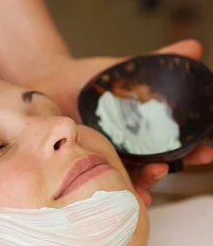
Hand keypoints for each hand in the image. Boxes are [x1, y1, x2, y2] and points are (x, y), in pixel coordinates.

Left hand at [29, 40, 212, 205]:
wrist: (47, 85)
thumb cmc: (88, 81)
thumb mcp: (123, 71)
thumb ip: (156, 63)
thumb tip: (194, 47)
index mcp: (142, 134)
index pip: (174, 147)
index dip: (193, 152)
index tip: (208, 152)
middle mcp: (128, 152)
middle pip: (156, 168)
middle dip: (170, 171)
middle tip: (172, 167)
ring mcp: (107, 161)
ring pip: (130, 181)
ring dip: (141, 187)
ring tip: (146, 190)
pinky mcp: (84, 167)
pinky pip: (99, 184)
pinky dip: (110, 194)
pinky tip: (117, 197)